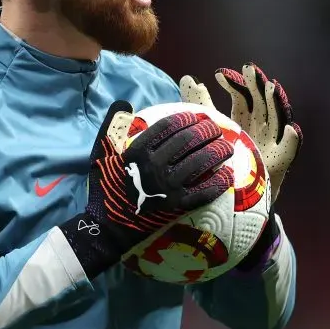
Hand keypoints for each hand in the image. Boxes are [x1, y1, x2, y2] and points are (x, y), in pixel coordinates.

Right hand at [62, 100, 234, 277]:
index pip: (168, 127)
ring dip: (218, 151)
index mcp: (137, 152)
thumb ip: (111, 125)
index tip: (195, 117)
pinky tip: (227, 174)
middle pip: (189, 140)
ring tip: (226, 147)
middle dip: (207, 130)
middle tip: (215, 130)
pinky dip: (219, 182)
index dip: (186, 118)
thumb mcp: (101, 153)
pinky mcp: (177, 206)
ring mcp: (168, 188)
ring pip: (201, 162)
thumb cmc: (106, 186)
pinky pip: (205, 191)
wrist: (108, 226)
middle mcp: (154, 167)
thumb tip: (124, 102)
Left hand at [179, 64, 301, 204]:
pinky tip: (292, 129)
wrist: (234, 197)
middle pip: (261, 102)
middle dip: (257, 85)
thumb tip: (186, 78)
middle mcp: (260, 127)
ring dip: (276, 102)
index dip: (233, 84)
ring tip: (271, 88)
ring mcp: (271, 143)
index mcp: (244, 119)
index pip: (242, 96)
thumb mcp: (211, 129)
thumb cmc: (225, 160)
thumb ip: (200, 105)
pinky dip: (292, 140)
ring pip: (277, 119)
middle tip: (249, 70)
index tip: (219, 75)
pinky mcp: (279, 162)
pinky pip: (289, 151)